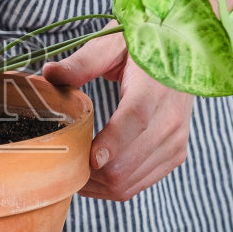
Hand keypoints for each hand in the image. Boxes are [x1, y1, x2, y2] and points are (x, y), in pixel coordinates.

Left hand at [42, 32, 192, 200]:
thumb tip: (48, 73)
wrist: (184, 53)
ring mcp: (175, 141)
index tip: (89, 159)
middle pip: (127, 163)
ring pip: (129, 183)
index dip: (112, 143)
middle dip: (89, 172)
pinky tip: (92, 173)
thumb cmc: (142, 47)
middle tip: (60, 165)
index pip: (135, 120)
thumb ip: (82, 62)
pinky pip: (139, 185)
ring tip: (72, 170)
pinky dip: (112, 186)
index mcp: (154, 87)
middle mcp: (171, 119)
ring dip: (96, 184)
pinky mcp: (176, 155)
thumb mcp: (111, 45)